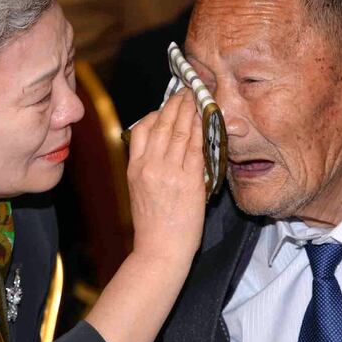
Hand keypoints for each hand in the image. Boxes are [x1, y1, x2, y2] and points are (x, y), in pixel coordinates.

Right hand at [126, 89, 205, 260]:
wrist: (160, 251)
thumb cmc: (152, 226)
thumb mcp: (139, 190)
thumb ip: (147, 167)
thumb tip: (159, 147)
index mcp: (135, 168)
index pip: (143, 129)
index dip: (157, 112)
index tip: (167, 104)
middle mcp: (150, 166)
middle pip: (164, 124)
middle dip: (176, 104)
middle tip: (187, 90)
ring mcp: (170, 172)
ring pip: (181, 132)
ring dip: (191, 111)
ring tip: (198, 98)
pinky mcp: (189, 181)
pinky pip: (196, 149)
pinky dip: (201, 131)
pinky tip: (206, 121)